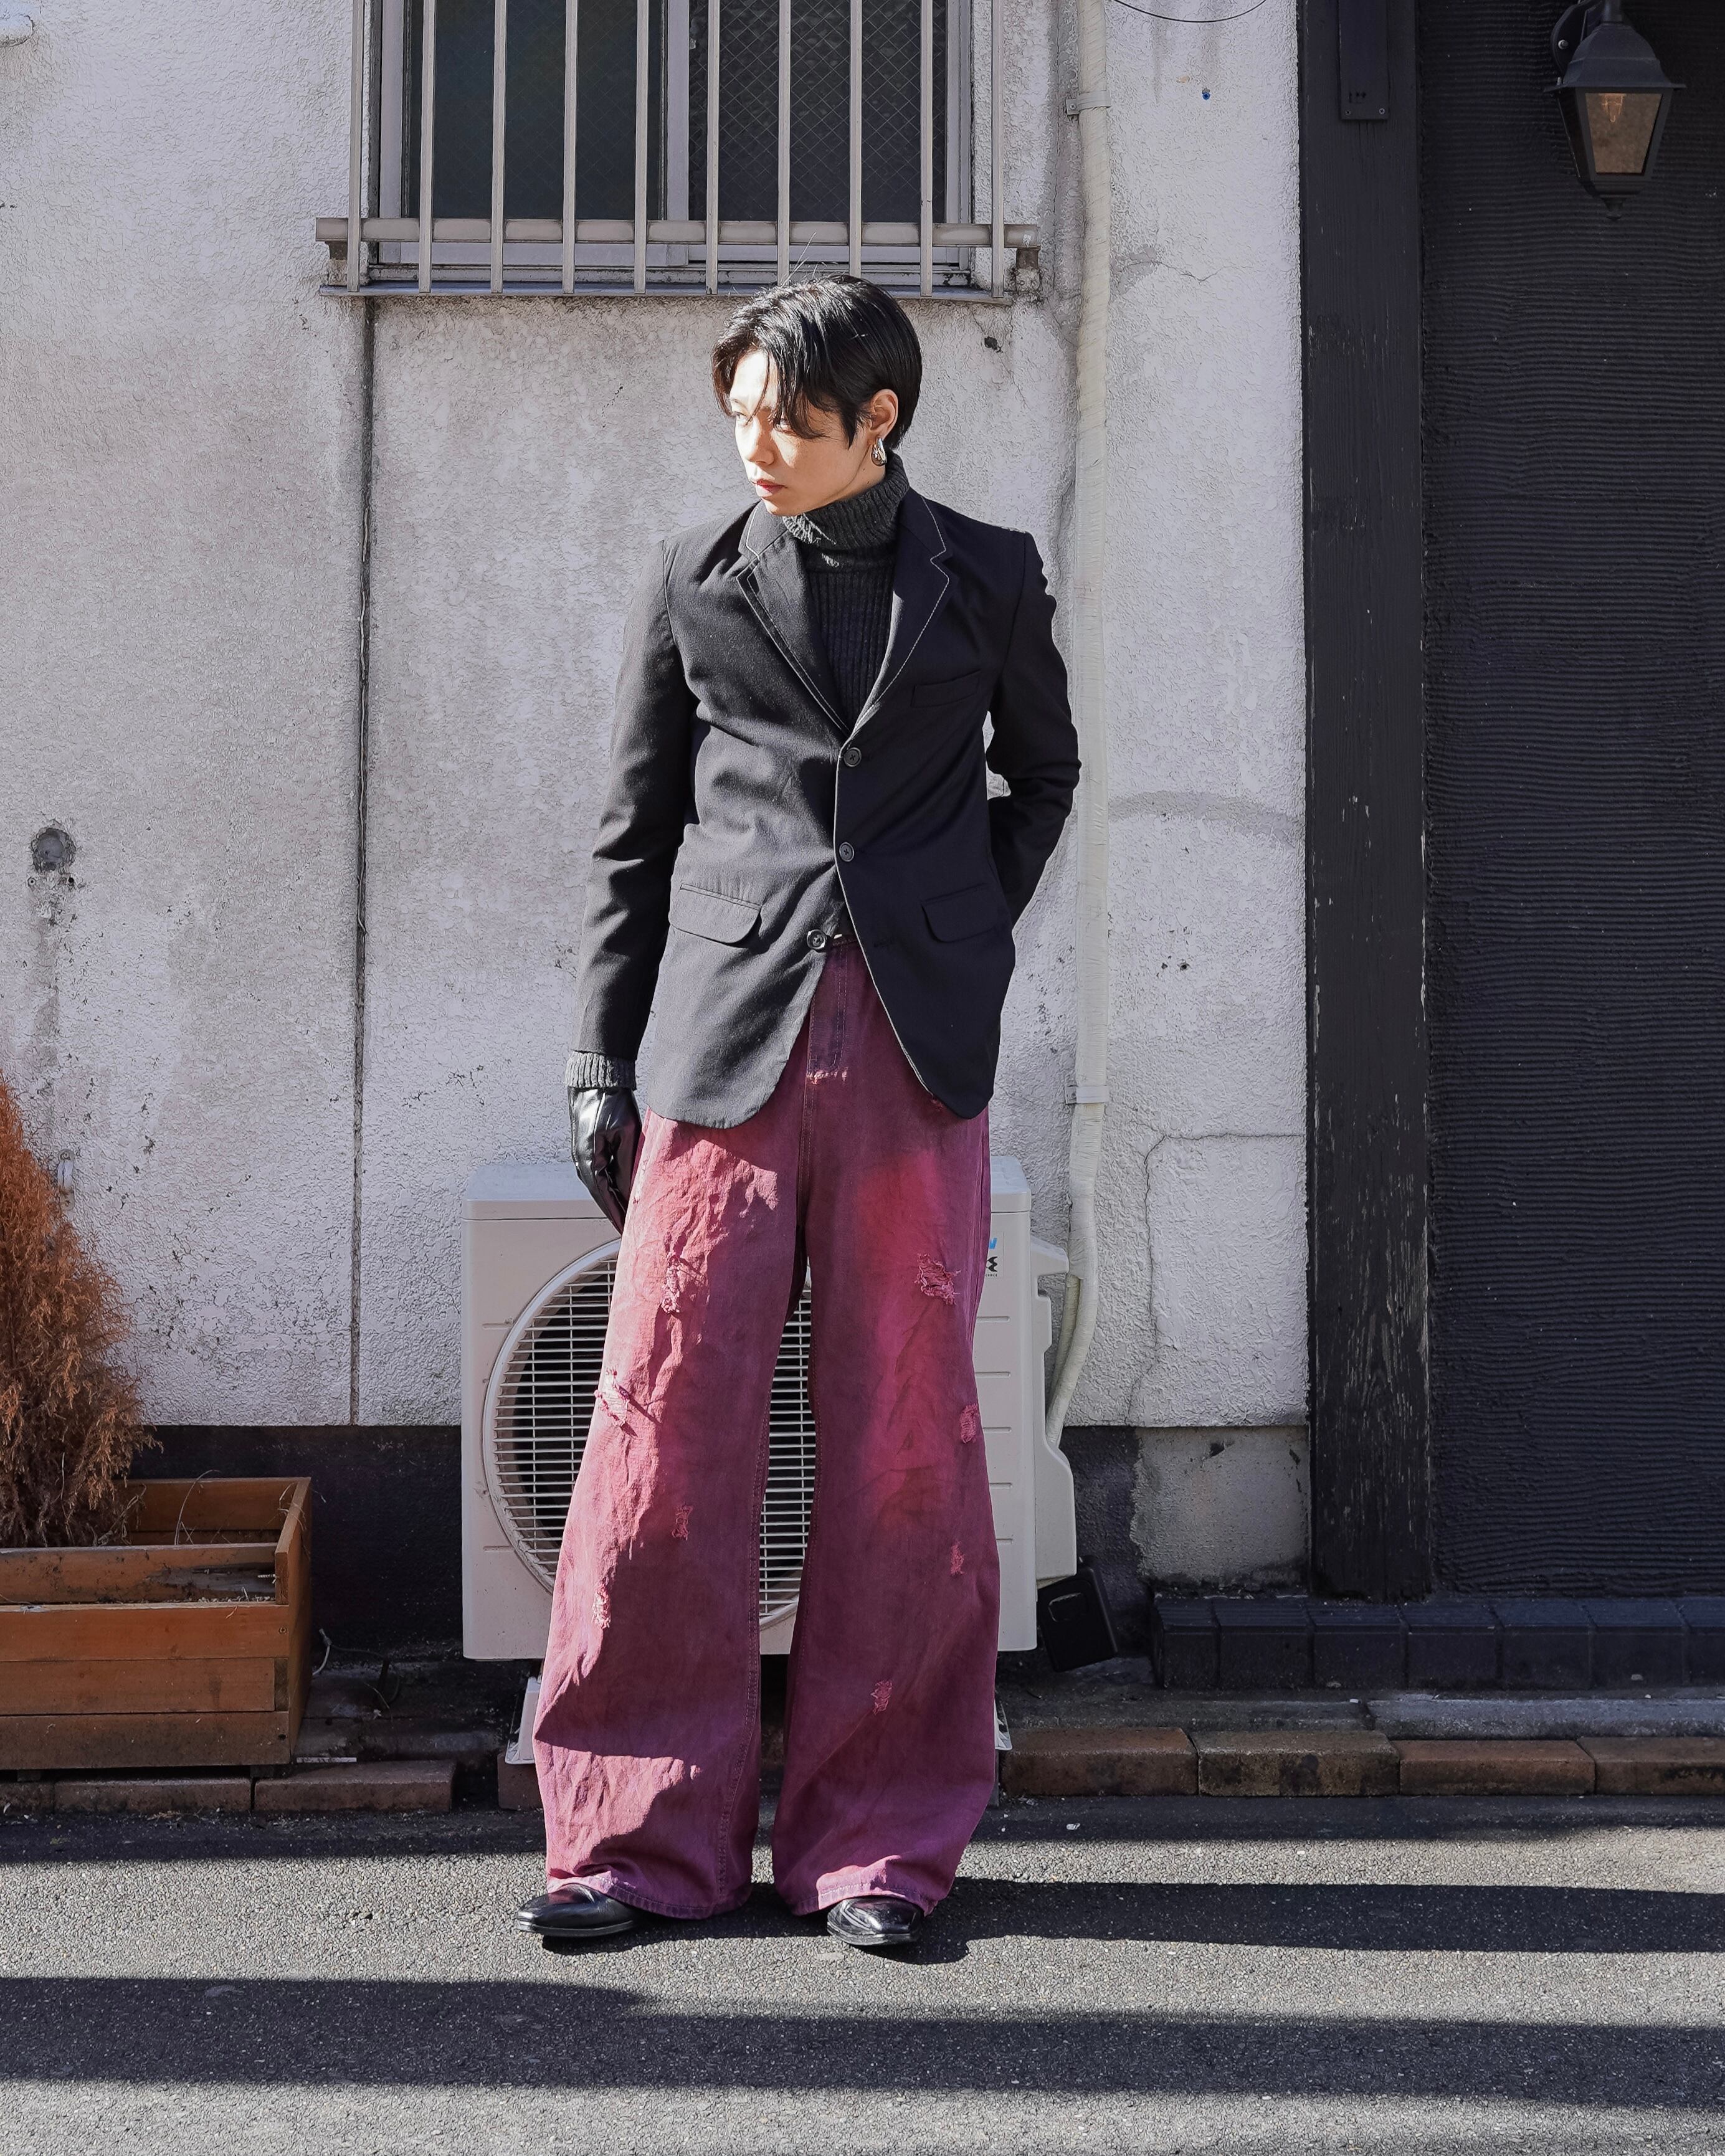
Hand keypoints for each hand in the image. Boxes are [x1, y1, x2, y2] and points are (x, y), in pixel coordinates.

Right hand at [569, 1086, 641, 1232]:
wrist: (596, 1081)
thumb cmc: (610, 1103)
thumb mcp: (626, 1134)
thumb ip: (628, 1164)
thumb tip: (630, 1190)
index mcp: (589, 1161)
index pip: (605, 1197)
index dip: (616, 1214)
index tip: (625, 1230)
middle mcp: (583, 1161)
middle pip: (602, 1194)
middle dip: (616, 1211)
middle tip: (628, 1228)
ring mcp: (584, 1155)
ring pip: (602, 1185)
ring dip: (614, 1199)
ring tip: (628, 1214)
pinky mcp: (590, 1148)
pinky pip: (601, 1173)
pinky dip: (612, 1185)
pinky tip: (622, 1191)